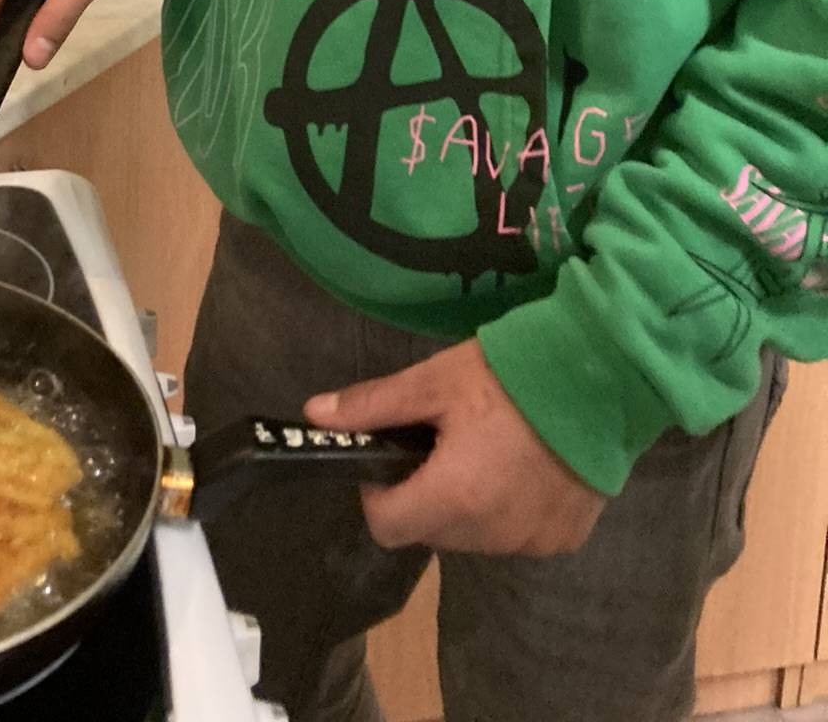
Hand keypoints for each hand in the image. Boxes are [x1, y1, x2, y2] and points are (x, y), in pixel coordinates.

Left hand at [306, 339, 605, 555]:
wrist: (603, 375)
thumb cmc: (510, 374)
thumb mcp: (434, 381)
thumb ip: (373, 405)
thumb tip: (314, 415)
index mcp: (453, 497)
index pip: (385, 527)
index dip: (377, 492)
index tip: (392, 453)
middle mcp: (492, 534)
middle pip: (430, 530)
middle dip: (423, 492)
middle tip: (442, 439)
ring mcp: (532, 542)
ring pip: (473, 536)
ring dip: (466, 503)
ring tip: (487, 446)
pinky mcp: (565, 539)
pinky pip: (516, 534)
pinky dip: (508, 508)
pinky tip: (523, 463)